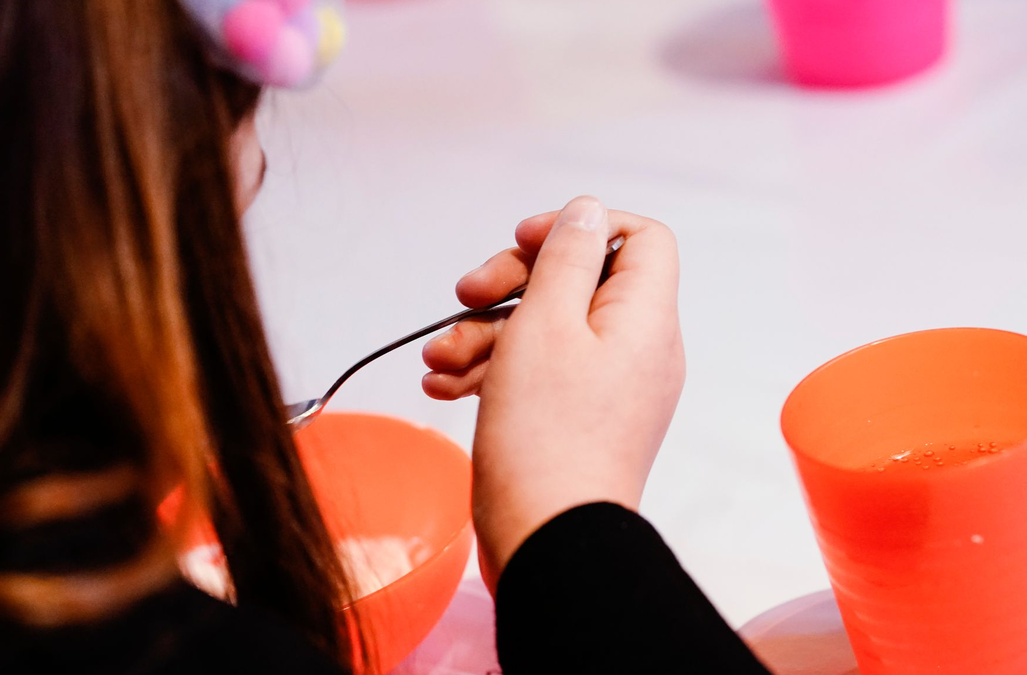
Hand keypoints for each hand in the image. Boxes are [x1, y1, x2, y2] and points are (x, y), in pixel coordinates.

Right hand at [425, 196, 684, 590]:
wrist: (547, 540)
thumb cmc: (547, 439)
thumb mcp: (546, 324)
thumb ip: (567, 258)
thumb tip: (587, 213)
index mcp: (644, 319)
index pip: (637, 238)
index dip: (580, 228)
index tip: (525, 243)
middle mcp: (635, 350)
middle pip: (579, 281)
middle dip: (511, 284)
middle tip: (465, 294)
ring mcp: (607, 388)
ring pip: (548, 330)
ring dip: (486, 333)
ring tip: (439, 360)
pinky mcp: (577, 419)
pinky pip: (539, 373)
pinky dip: (493, 370)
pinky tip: (446, 386)